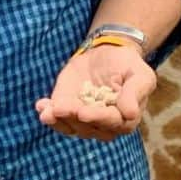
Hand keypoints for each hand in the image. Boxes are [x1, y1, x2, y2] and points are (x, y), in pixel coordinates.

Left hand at [35, 43, 155, 141]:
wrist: (107, 53)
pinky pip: (56, 118)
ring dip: (58, 119)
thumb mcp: (139, 74)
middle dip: (73, 117)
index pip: (111, 122)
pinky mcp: (66, 111)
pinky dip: (47, 113)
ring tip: (47, 110)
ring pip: (70, 125)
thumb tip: (131, 113)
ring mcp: (82, 120)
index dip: (97, 117)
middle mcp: (102, 126)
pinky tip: (41, 106)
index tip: (84, 112)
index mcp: (124, 119)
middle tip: (60, 107)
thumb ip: (135, 92)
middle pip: (87, 126)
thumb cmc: (127, 64)